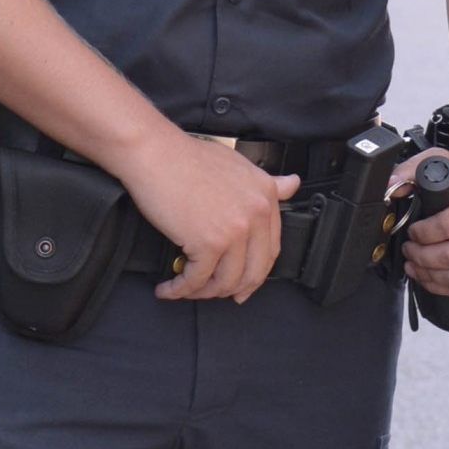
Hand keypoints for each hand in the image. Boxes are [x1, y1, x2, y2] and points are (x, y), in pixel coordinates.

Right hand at [121, 132, 299, 303]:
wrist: (155, 153)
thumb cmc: (188, 157)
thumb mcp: (238, 165)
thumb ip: (267, 182)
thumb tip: (293, 183)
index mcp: (266, 197)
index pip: (271, 249)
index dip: (256, 272)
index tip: (244, 284)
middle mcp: (256, 215)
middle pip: (254, 271)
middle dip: (234, 289)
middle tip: (215, 294)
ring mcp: (234, 231)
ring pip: (226, 281)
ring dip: (204, 292)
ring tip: (187, 289)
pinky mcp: (208, 243)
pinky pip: (197, 279)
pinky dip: (180, 289)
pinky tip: (168, 288)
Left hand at [393, 152, 448, 298]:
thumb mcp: (439, 162)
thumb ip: (410, 171)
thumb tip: (390, 187)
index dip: (422, 234)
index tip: (411, 232)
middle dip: (423, 258)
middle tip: (409, 251)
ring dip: (431, 276)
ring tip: (415, 266)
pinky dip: (446, 287)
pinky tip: (431, 276)